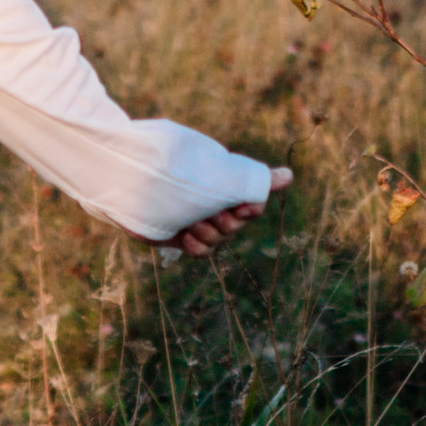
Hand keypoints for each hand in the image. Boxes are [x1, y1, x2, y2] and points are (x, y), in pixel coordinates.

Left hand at [168, 164, 290, 261]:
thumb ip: (255, 178)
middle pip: (237, 225)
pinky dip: (197, 246)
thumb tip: (289, 175)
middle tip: (208, 212)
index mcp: (225, 184)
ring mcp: (198, 219)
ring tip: (190, 221)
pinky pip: (202, 251)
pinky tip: (184, 235)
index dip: (249, 209)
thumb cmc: (178, 174)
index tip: (241, 206)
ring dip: (207, 232)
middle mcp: (215, 202)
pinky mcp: (182, 234)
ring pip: (219, 239)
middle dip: (225, 221)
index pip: (253, 204)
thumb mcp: (219, 174)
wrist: (136, 181)